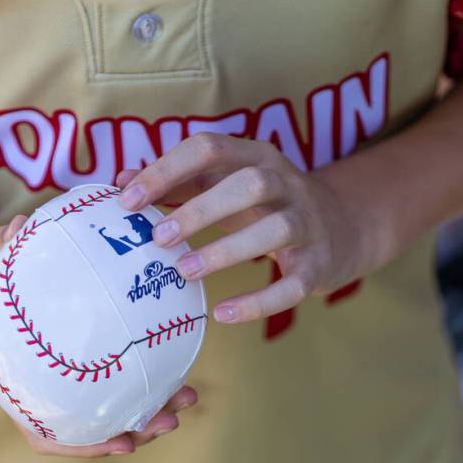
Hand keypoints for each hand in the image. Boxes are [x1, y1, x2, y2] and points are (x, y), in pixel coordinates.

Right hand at [0, 216, 198, 456]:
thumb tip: (20, 228)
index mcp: (17, 385)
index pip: (45, 434)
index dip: (84, 446)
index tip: (123, 444)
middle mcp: (45, 394)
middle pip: (94, 429)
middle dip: (137, 428)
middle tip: (171, 418)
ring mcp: (69, 385)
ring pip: (113, 411)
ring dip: (152, 411)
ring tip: (187, 397)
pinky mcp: (88, 368)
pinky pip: (120, 386)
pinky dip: (146, 386)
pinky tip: (176, 376)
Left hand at [116, 133, 376, 323]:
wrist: (343, 227)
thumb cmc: (264, 204)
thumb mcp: (224, 184)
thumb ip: (176, 182)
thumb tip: (119, 182)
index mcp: (254, 156)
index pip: (209, 148)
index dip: (166, 170)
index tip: (127, 200)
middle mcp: (285, 183)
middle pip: (249, 184)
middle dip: (201, 209)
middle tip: (159, 238)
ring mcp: (307, 223)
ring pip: (275, 229)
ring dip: (226, 250)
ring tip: (185, 271)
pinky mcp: (318, 264)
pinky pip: (293, 284)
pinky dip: (259, 301)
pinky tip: (224, 313)